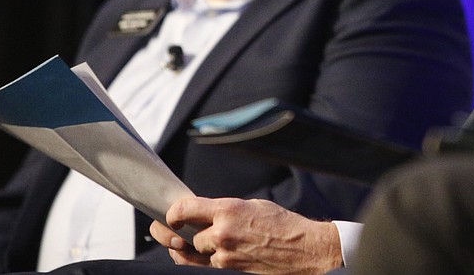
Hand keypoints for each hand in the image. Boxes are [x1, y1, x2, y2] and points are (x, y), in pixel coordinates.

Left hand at [151, 197, 341, 274]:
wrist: (303, 249)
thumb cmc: (282, 224)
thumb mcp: (252, 205)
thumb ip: (225, 210)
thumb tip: (205, 214)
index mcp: (228, 210)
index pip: (183, 210)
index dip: (171, 213)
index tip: (170, 215)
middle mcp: (222, 233)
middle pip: (186, 235)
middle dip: (183, 232)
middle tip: (170, 228)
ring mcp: (224, 255)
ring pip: (194, 253)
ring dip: (193, 247)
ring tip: (188, 240)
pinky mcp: (229, 269)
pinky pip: (204, 265)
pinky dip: (200, 259)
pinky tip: (198, 253)